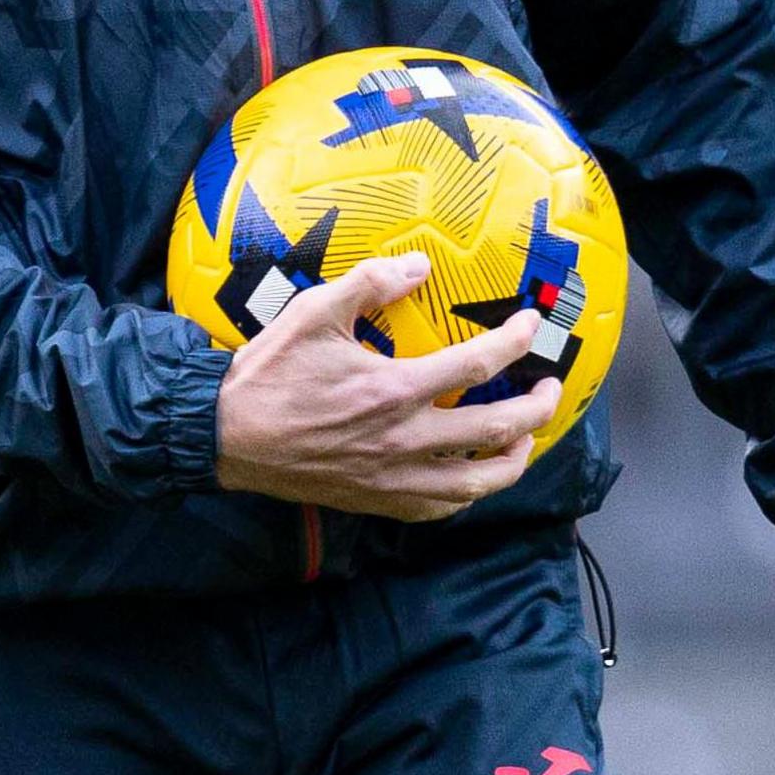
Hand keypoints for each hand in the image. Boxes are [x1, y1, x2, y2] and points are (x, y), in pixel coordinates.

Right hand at [213, 253, 559, 521]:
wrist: (225, 434)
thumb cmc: (268, 374)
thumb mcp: (311, 313)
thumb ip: (367, 285)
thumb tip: (418, 266)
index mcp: (392, 389)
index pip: (476, 365)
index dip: (514, 342)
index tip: (530, 325)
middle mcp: (403, 438)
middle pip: (497, 429)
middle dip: (537, 408)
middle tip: (549, 388)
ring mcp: (393, 476)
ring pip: (479, 481)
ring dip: (515, 458)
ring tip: (526, 437)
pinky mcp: (377, 500)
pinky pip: (440, 508)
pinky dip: (468, 494)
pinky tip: (472, 476)